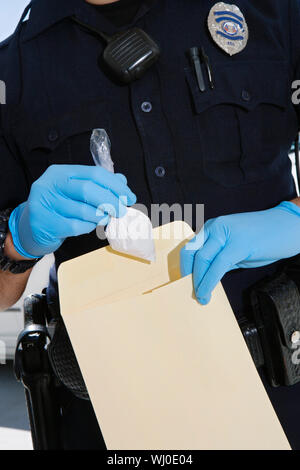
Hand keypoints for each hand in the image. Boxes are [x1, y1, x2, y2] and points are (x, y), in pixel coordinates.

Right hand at [9, 164, 135, 257]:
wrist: (31, 227)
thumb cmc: (58, 207)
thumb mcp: (75, 191)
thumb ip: (98, 185)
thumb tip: (122, 182)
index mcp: (60, 172)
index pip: (94, 173)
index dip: (115, 185)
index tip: (129, 196)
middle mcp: (49, 184)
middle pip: (88, 189)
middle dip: (111, 201)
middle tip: (122, 211)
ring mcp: (45, 204)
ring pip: (82, 210)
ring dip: (100, 216)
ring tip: (105, 218)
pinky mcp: (45, 223)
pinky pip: (75, 226)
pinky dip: (88, 227)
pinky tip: (90, 225)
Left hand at [180, 201, 299, 304]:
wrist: (288, 226)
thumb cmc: (264, 238)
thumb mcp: (235, 248)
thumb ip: (220, 258)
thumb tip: (205, 277)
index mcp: (212, 227)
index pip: (191, 247)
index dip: (185, 267)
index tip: (184, 283)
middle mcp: (215, 227)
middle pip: (191, 253)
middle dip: (188, 275)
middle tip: (190, 292)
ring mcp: (226, 233)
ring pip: (202, 259)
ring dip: (198, 281)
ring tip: (200, 297)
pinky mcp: (238, 244)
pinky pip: (218, 265)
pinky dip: (209, 281)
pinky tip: (207, 292)